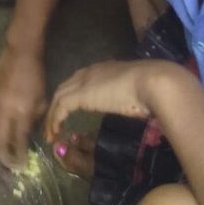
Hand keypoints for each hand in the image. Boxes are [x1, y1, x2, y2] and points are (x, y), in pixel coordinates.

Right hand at [0, 46, 48, 169]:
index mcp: (21, 113)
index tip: (22, 164)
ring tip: (0, 153)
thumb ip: (35, 121)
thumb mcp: (42, 100)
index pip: (16, 142)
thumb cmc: (35, 76)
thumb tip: (28, 135)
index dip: (18, 156)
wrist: (20, 53)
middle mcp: (3, 111)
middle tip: (9, 163)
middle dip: (3, 156)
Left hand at [44, 60, 175, 144]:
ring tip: (50, 134)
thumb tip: (134, 106)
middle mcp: (89, 72)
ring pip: (59, 97)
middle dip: (57, 106)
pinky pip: (60, 107)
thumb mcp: (136, 93)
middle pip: (65, 88)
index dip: (71, 97)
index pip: (79, 82)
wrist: (152, 83)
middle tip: (54, 124)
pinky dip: (55, 120)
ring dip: (52, 116)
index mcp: (102, 70)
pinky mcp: (80, 94)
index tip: (68, 113)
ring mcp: (83, 82)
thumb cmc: (150, 90)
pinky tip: (55, 133)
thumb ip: (128, 97)